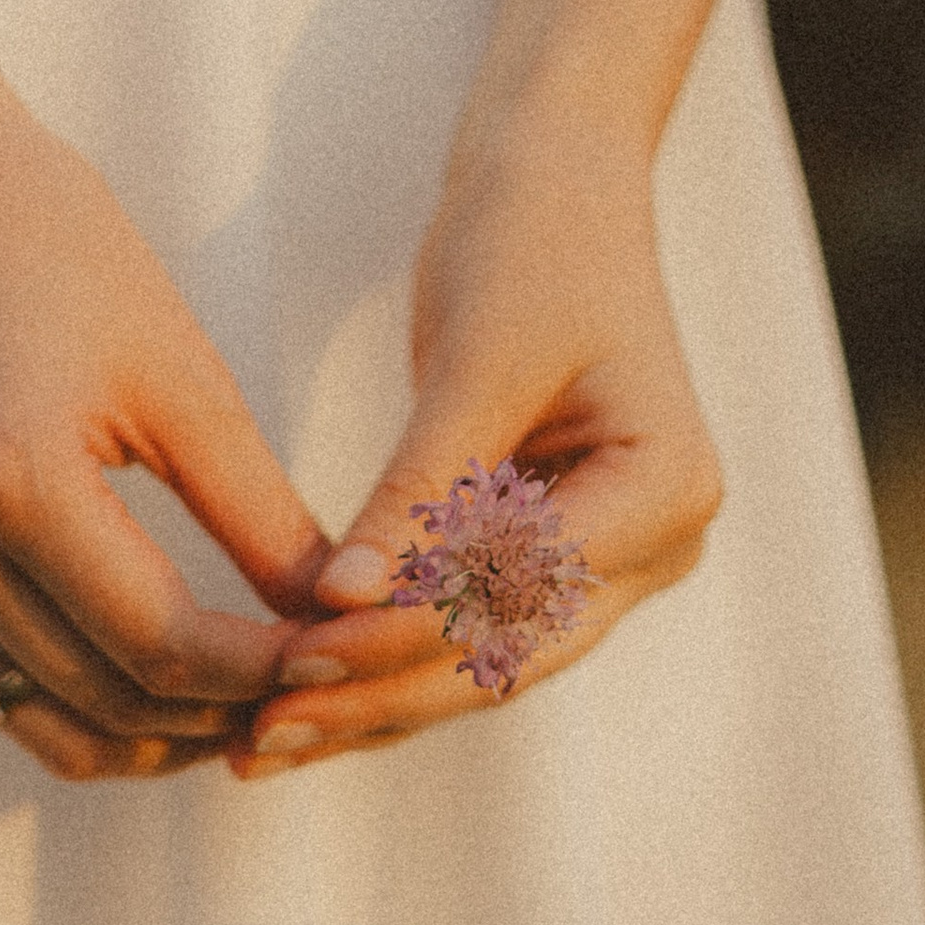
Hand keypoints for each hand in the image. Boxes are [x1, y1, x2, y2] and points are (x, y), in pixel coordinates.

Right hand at [0, 95, 332, 781]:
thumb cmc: (59, 256)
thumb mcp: (181, 378)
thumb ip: (261, 516)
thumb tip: (347, 625)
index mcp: (12, 475)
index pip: (160, 640)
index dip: (261, 673)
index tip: (338, 662)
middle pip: (112, 697)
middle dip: (222, 715)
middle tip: (312, 697)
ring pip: (59, 730)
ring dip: (162, 741)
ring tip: (247, 714)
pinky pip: (8, 703)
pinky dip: (95, 722)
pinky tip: (170, 700)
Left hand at [230, 117, 721, 777]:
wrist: (561, 178)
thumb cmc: (532, 236)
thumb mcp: (476, 358)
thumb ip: (418, 490)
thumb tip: (340, 602)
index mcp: (664, 492)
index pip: (521, 596)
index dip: (405, 635)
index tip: (299, 654)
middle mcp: (655, 550)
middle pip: (502, 657)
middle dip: (376, 697)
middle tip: (262, 734)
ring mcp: (611, 565)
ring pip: (477, 667)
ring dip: (369, 706)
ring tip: (259, 746)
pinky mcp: (551, 561)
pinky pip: (460, 634)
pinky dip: (379, 667)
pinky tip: (296, 705)